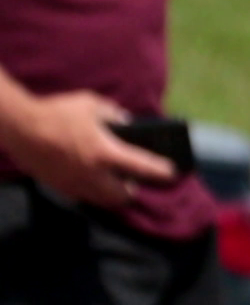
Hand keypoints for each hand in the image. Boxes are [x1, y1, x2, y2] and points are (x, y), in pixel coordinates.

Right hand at [0, 91, 173, 207]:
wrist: (20, 127)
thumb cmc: (58, 112)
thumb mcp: (92, 104)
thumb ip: (114, 114)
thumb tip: (125, 122)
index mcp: (104, 152)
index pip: (141, 166)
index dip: (161, 171)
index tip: (173, 172)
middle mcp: (92, 173)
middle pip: (122, 195)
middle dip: (132, 190)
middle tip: (136, 179)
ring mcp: (74, 183)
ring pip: (102, 200)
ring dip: (113, 194)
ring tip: (117, 182)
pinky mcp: (59, 187)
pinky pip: (83, 196)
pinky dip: (92, 192)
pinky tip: (93, 179)